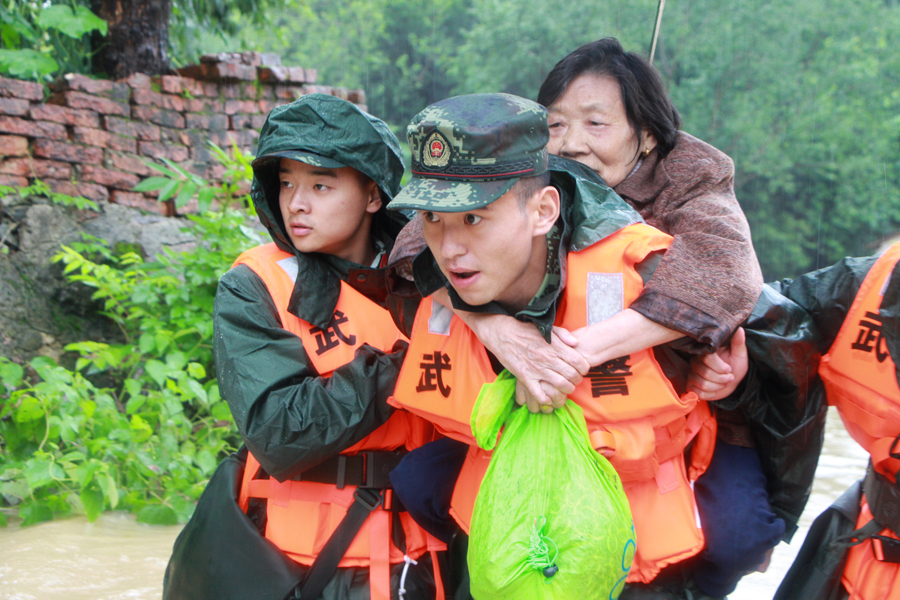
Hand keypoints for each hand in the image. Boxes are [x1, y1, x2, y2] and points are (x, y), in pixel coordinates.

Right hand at [464, 314, 589, 405]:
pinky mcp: (525, 377)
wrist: (503, 334)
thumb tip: (576, 344)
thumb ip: (564, 334)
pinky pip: (539, 394)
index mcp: (555, 346)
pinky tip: (549, 398)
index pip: (578, 362)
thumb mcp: (547, 328)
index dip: (584, 369)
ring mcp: (537, 369)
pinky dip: (547, 399)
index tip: (582, 370)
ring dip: (566, 390)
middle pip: (572, 375)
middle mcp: (548, 358)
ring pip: (560, 386)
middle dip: (577, 381)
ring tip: (565, 389)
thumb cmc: (526, 330)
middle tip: (575, 381)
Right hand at [687, 327, 747, 400]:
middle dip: (722, 379)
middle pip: (705, 372)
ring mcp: (691, 373)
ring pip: (702, 384)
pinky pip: (698, 393)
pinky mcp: (690, 385)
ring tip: (723, 383)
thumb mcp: (740, 354)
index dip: (720, 367)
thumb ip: (738, 341)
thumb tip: (739, 328)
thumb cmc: (735, 365)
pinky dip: (710, 394)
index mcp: (706, 351)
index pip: (707, 358)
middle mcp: (695, 361)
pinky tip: (715, 389)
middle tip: (729, 378)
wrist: (731, 381)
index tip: (729, 370)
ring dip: (718, 387)